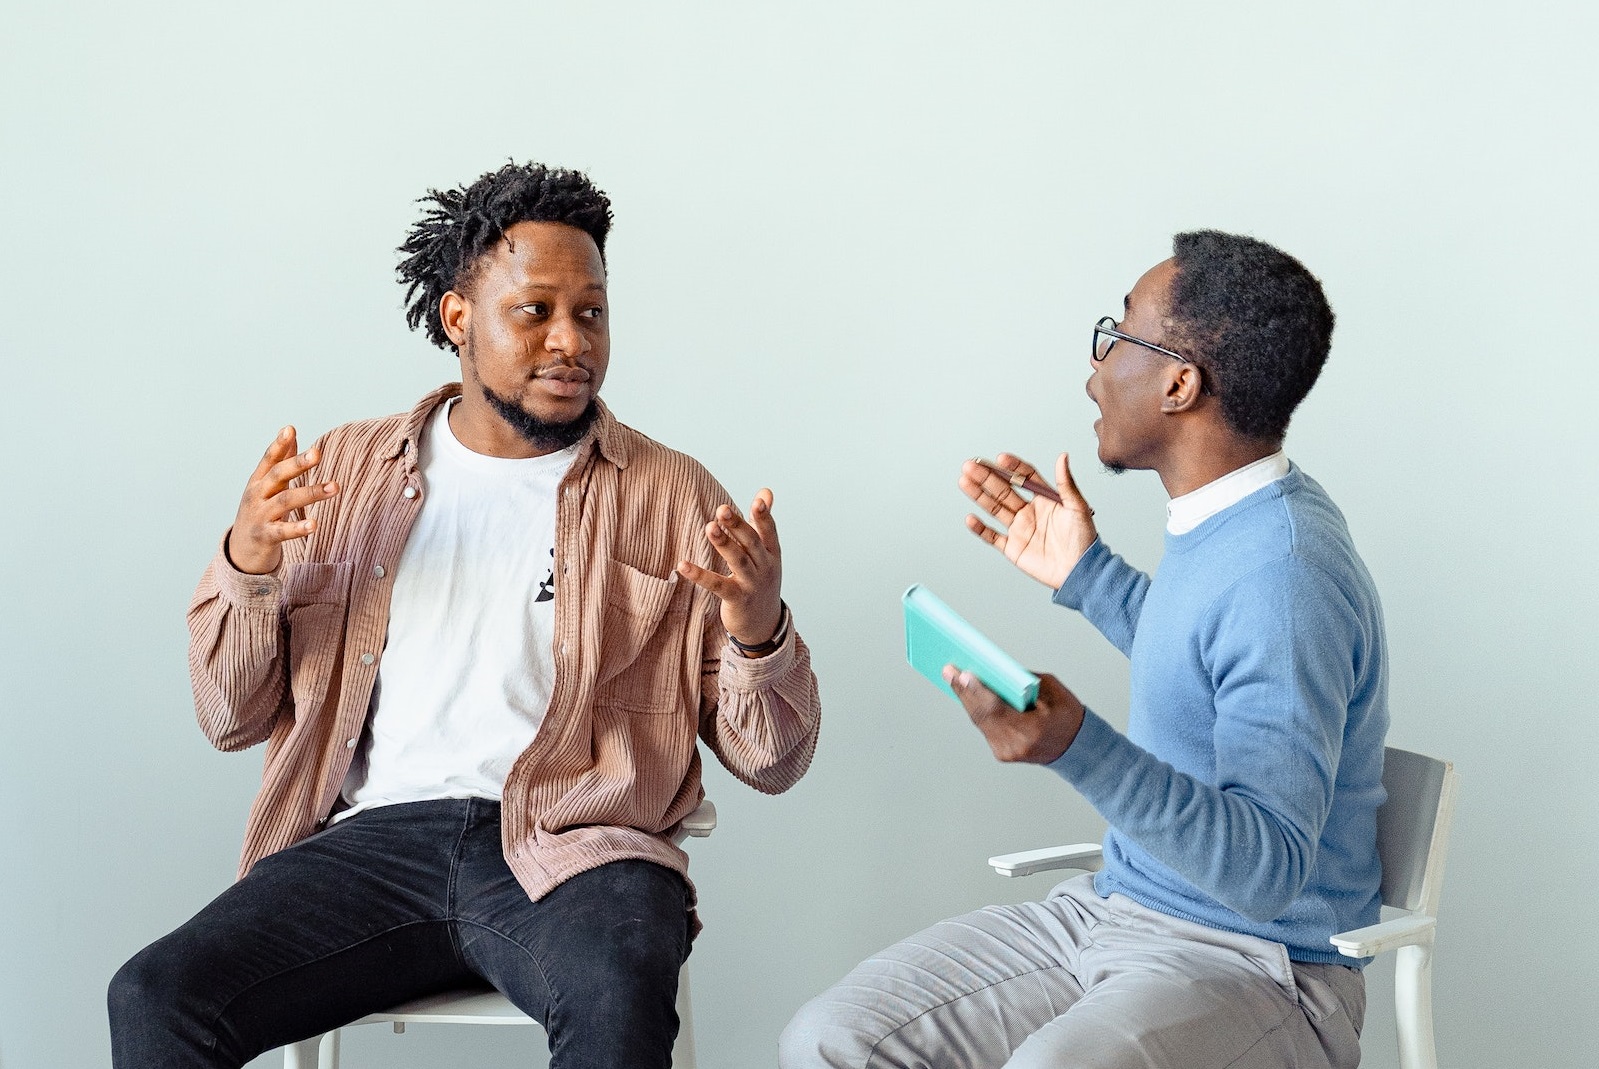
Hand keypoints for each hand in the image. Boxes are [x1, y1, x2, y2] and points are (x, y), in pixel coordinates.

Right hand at [227, 426, 339, 574]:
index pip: (269, 459)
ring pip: (285, 502)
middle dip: (297, 464)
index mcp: (259, 481)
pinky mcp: (265, 537)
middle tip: (317, 453)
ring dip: (312, 493)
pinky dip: (299, 529)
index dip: (279, 444)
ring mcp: (260, 516)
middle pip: (277, 476)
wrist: (241, 550)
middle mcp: (257, 495)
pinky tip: (315, 524)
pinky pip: (283, 532)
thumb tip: (290, 429)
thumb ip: (280, 459)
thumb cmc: (259, 512)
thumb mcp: (266, 485)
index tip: (290, 429)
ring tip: (335, 487)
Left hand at [678, 489, 783, 650]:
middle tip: (722, 508)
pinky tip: (683, 565)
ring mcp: (752, 585)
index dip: (764, 517)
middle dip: (738, 526)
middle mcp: (765, 568)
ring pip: (738, 561)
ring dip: (723, 544)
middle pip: (751, 544)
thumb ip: (762, 522)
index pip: (769, 532)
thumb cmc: (760, 580)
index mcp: (771, 554)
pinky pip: (717, 585)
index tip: (757, 501)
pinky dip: (700, 575)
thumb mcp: (766, 553)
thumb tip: (765, 491)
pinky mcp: (736, 599)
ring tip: (709, 527)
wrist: (763, 624)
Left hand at [945, 667, 1084, 764]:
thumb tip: (991, 671)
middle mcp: (1015, 745)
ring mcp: (1006, 752)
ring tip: (952, 678)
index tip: (961, 673)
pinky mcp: (1002, 753)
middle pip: (981, 716)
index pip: (996, 708)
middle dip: (963, 691)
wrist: (1077, 746)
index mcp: (1032, 730)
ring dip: (966, 699)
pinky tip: (967, 694)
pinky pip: (984, 727)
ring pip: (979, 721)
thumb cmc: (1067, 714)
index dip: (976, 690)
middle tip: (948, 671)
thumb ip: (1021, 681)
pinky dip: (976, 710)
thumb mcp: (1050, 690)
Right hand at [960, 452, 1097, 589]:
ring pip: (994, 508)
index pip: (1024, 477)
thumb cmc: (1084, 540)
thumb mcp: (1078, 508)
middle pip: (1003, 490)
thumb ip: (1066, 484)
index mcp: (1044, 499)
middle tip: (971, 465)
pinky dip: (980, 529)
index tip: (1001, 459)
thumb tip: (1062, 456)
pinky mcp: (1013, 548)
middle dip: (987, 477)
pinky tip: (971, 518)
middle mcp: (1029, 511)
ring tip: (964, 480)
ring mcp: (1019, 529)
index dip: (1012, 467)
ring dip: (979, 495)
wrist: (1080, 571)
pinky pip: (992, 537)